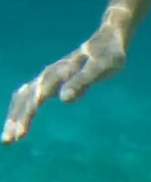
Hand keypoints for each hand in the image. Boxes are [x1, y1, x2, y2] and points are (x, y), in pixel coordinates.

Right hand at [2, 26, 126, 143]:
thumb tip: (64, 99)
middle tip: (8, 142)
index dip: (26, 116)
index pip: (36, 99)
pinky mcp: (52, 79)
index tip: (20, 135)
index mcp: (58, 74)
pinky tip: (18, 121)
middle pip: (24, 99)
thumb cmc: (108, 56)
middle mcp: (48, 75)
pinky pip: (30, 95)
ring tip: (10, 138)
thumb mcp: (100, 69)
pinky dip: (21, 108)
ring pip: (23, 97)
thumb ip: (82, 82)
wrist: (109, 39)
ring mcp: (48, 76)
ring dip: (15, 116)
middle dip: (15, 120)